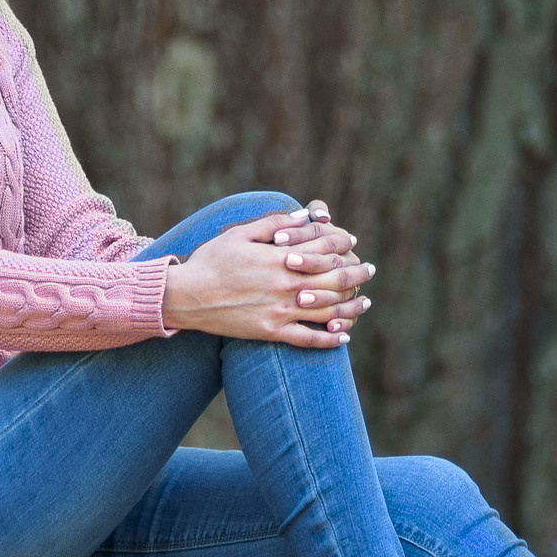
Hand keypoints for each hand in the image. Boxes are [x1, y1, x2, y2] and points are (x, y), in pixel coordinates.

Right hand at [162, 209, 375, 347]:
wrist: (186, 297)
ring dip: (352, 307)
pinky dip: (329, 340)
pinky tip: (344, 338)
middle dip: (357, 275)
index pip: (324, 251)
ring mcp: (280, 311)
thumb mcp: (240, 233)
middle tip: (370, 271)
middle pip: (335, 281)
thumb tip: (304, 216)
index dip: (342, 245)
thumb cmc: (211, 261)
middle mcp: (286, 285)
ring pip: (329, 312)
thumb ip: (275, 223)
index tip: (352, 243)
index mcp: (280, 257)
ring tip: (364, 303)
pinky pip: (308, 339)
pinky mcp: (271, 332)